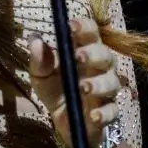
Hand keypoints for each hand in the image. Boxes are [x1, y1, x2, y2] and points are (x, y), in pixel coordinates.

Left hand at [28, 18, 120, 147]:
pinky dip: (104, 113)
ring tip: (84, 87)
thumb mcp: (41, 75)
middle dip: (94, 54)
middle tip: (79, 56)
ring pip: (112, 82)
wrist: (63, 121)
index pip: (90, 32)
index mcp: (85, 51)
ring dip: (99, 84)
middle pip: (105, 55)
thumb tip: (34, 39)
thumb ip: (39, 60)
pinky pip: (112, 111)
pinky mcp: (108, 112)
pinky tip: (93, 115)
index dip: (83, 27)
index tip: (71, 26)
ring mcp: (106, 90)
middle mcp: (100, 67)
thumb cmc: (56, 90)